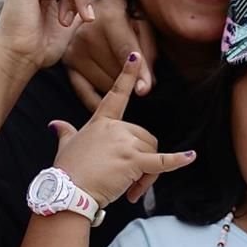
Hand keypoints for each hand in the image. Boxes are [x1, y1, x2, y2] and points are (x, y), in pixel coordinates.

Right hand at [49, 53, 194, 207]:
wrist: (67, 192)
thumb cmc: (67, 171)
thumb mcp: (66, 146)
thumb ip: (65, 132)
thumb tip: (55, 124)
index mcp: (102, 122)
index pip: (117, 94)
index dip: (127, 74)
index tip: (135, 55)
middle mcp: (115, 128)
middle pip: (145, 137)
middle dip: (141, 160)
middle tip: (126, 182)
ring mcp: (125, 143)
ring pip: (151, 153)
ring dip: (146, 175)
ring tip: (129, 190)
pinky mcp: (134, 160)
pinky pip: (161, 161)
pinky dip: (177, 161)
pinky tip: (190, 156)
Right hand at [63, 0, 156, 110]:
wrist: (98, 3)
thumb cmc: (127, 13)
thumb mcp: (143, 23)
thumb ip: (147, 52)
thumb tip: (145, 87)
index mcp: (109, 18)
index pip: (125, 51)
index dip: (137, 73)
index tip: (144, 91)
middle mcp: (86, 34)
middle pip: (114, 71)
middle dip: (132, 77)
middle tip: (140, 71)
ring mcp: (73, 49)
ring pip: (102, 83)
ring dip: (119, 86)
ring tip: (125, 72)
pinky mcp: (67, 62)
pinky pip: (83, 91)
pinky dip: (98, 100)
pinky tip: (110, 100)